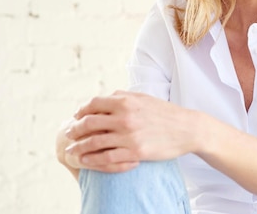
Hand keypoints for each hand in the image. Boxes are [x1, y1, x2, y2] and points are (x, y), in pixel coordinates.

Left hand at [64, 91, 191, 172]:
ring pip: (94, 142)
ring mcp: (129, 136)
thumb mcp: (145, 98)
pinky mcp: (135, 152)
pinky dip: (92, 160)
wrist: (188, 129)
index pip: (94, 104)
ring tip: (72, 151)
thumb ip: (124, 95)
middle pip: (89, 123)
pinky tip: (86, 161)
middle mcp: (125, 117)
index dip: (81, 110)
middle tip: (68, 134)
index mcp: (127, 101)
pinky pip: (106, 157)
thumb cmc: (167, 113)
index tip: (76, 116)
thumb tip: (106, 97)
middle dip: (74, 129)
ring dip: (79, 147)